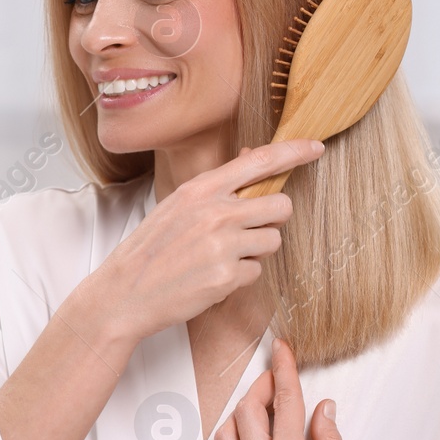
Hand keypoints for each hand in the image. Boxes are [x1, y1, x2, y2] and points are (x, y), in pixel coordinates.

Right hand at [82, 139, 324, 345]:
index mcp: (200, 189)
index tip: (316, 147)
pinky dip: (240, 277)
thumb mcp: (176, 206)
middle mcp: (215, 212)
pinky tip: (212, 278)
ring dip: (256, 250)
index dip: (294, 151)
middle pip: (281, 205)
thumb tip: (252, 157)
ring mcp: (223, 245)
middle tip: (252, 228)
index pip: (259, 161)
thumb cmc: (150, 250)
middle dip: (274, 218)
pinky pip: (256, 271)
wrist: (123, 293)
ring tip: (222, 257)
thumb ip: (216, 187)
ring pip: (272, 241)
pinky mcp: (227, 277)